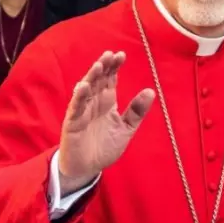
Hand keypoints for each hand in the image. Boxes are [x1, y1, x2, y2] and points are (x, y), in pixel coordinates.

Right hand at [59, 51, 154, 195]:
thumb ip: (136, 111)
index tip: (121, 55)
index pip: (110, 80)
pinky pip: (75, 107)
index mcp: (107, 102)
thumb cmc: (105, 147)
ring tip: (99, 65)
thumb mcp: (126, 129)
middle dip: (104, 67)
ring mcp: (82, 111)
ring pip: (86, 89)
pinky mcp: (72, 122)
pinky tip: (83, 86)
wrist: (88, 168)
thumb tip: (151, 90)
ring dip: (91, 77)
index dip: (114, 67)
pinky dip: (79, 96)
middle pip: (98, 80)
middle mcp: (94, 103)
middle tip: (111, 54)